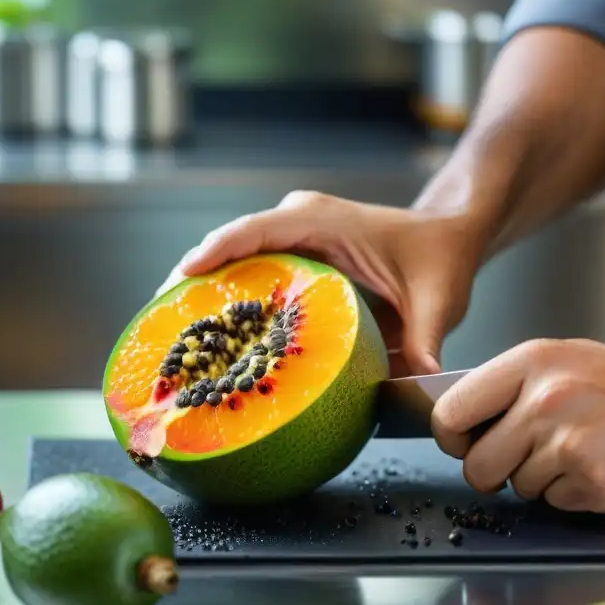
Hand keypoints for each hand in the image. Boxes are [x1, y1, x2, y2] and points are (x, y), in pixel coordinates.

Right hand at [156, 191, 480, 375]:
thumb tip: (423, 383)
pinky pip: (250, 275)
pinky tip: (212, 344)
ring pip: (232, 262)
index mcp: (323, 221)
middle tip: (158, 325)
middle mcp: (299, 223)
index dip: (217, 251)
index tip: (184, 277)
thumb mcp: (437, 300)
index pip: (256, 230)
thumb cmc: (440, 257)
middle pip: (229, 247)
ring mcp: (292, 239)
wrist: (446, 236)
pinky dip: (228, 303)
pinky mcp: (293, 260)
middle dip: (191, 283)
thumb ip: (427, 342)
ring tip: (169, 339)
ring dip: (203, 296)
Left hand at [431, 338, 604, 514]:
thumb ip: (511, 386)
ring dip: (539, 481)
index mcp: (532, 362)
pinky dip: (569, 495)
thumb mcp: (567, 364)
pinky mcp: (590, 483)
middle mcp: (545, 400)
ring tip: (578, 454)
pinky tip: (598, 470)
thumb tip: (459, 420)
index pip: (451, 411)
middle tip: (525, 458)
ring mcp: (568, 444)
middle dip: (493, 471)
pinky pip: (551, 503)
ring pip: (515, 486)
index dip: (453, 437)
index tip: (465, 442)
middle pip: (476, 463)